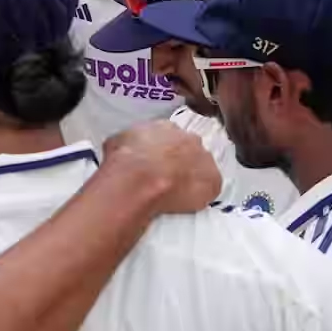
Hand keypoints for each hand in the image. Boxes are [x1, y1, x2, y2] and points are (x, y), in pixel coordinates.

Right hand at [101, 120, 220, 214]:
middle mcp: (190, 138)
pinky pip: (210, 189)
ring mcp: (205, 160)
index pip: (170, 136)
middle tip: (166, 177)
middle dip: (181, 161)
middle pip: (190, 150)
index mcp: (167, 126)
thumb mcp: (117, 140)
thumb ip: (129, 141)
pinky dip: (201, 196)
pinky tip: (187, 203)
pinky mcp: (214, 182)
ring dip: (193, 178)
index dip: (164, 150)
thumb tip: (125, 147)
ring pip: (202, 168)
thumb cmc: (124, 160)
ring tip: (176, 193)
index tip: (156, 162)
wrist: (138, 179)